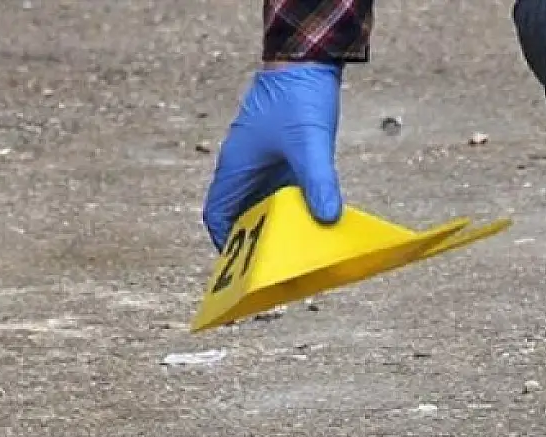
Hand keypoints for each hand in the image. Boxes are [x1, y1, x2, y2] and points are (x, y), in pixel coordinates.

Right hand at [202, 62, 344, 250]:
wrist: (306, 61)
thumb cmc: (296, 98)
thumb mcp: (309, 144)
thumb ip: (318, 181)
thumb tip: (327, 219)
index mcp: (236, 168)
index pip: (217, 213)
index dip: (225, 241)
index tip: (243, 266)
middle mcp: (246, 169)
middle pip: (244, 215)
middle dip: (259, 241)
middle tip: (282, 267)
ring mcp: (265, 164)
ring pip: (266, 205)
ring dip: (281, 226)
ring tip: (303, 251)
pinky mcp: (285, 158)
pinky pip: (287, 193)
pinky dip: (298, 209)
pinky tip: (318, 221)